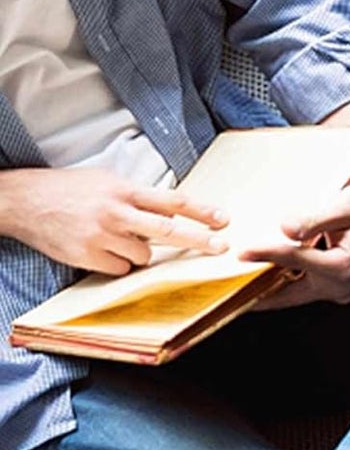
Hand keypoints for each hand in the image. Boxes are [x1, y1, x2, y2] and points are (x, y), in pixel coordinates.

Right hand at [0, 168, 228, 274]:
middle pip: (168, 230)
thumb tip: (171, 213)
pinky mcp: (87, 256)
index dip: (201, 211)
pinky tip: (103, 249)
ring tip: (118, 237)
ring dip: (141, 251)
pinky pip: (121, 269)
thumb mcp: (109, 181)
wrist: (25, 201)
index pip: (173, 200)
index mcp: (124, 190)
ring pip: (144, 255)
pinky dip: (119, 263)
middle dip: (199, 240)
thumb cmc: (71, 188)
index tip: (223, 220)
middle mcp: (116, 212)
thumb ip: (139, 196)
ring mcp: (101, 236)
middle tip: (221, 247)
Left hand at [240, 173, 349, 309]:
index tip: (240, 252)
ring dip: (268, 290)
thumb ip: (316, 218)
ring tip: (237, 284)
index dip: (265, 254)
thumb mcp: (348, 204)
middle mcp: (341, 285)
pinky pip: (304, 289)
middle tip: (224, 293)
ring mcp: (340, 290)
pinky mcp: (338, 287)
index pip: (294, 260)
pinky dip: (284, 283)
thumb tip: (286, 228)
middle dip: (256, 293)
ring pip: (294, 294)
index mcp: (343, 265)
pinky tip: (266, 276)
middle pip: (287, 294)